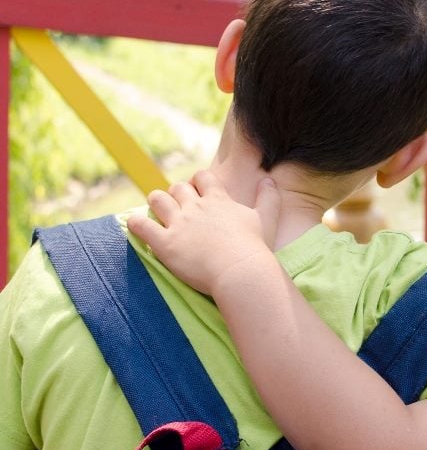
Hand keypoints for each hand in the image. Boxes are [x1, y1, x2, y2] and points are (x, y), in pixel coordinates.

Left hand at [127, 170, 280, 295]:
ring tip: (158, 213)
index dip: (198, 182)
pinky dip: (135, 223)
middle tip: (180, 209)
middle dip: (176, 195)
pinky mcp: (165, 243)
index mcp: (218, 200)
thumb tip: (268, 179)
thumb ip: (268, 197)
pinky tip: (137, 225)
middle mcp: (196, 207)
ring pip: (157, 200)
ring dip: (156, 203)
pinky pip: (140, 225)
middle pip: (177, 188)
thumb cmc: (255, 247)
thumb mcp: (267, 218)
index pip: (202, 177)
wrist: (241, 272)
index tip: (199, 192)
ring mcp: (179, 224)